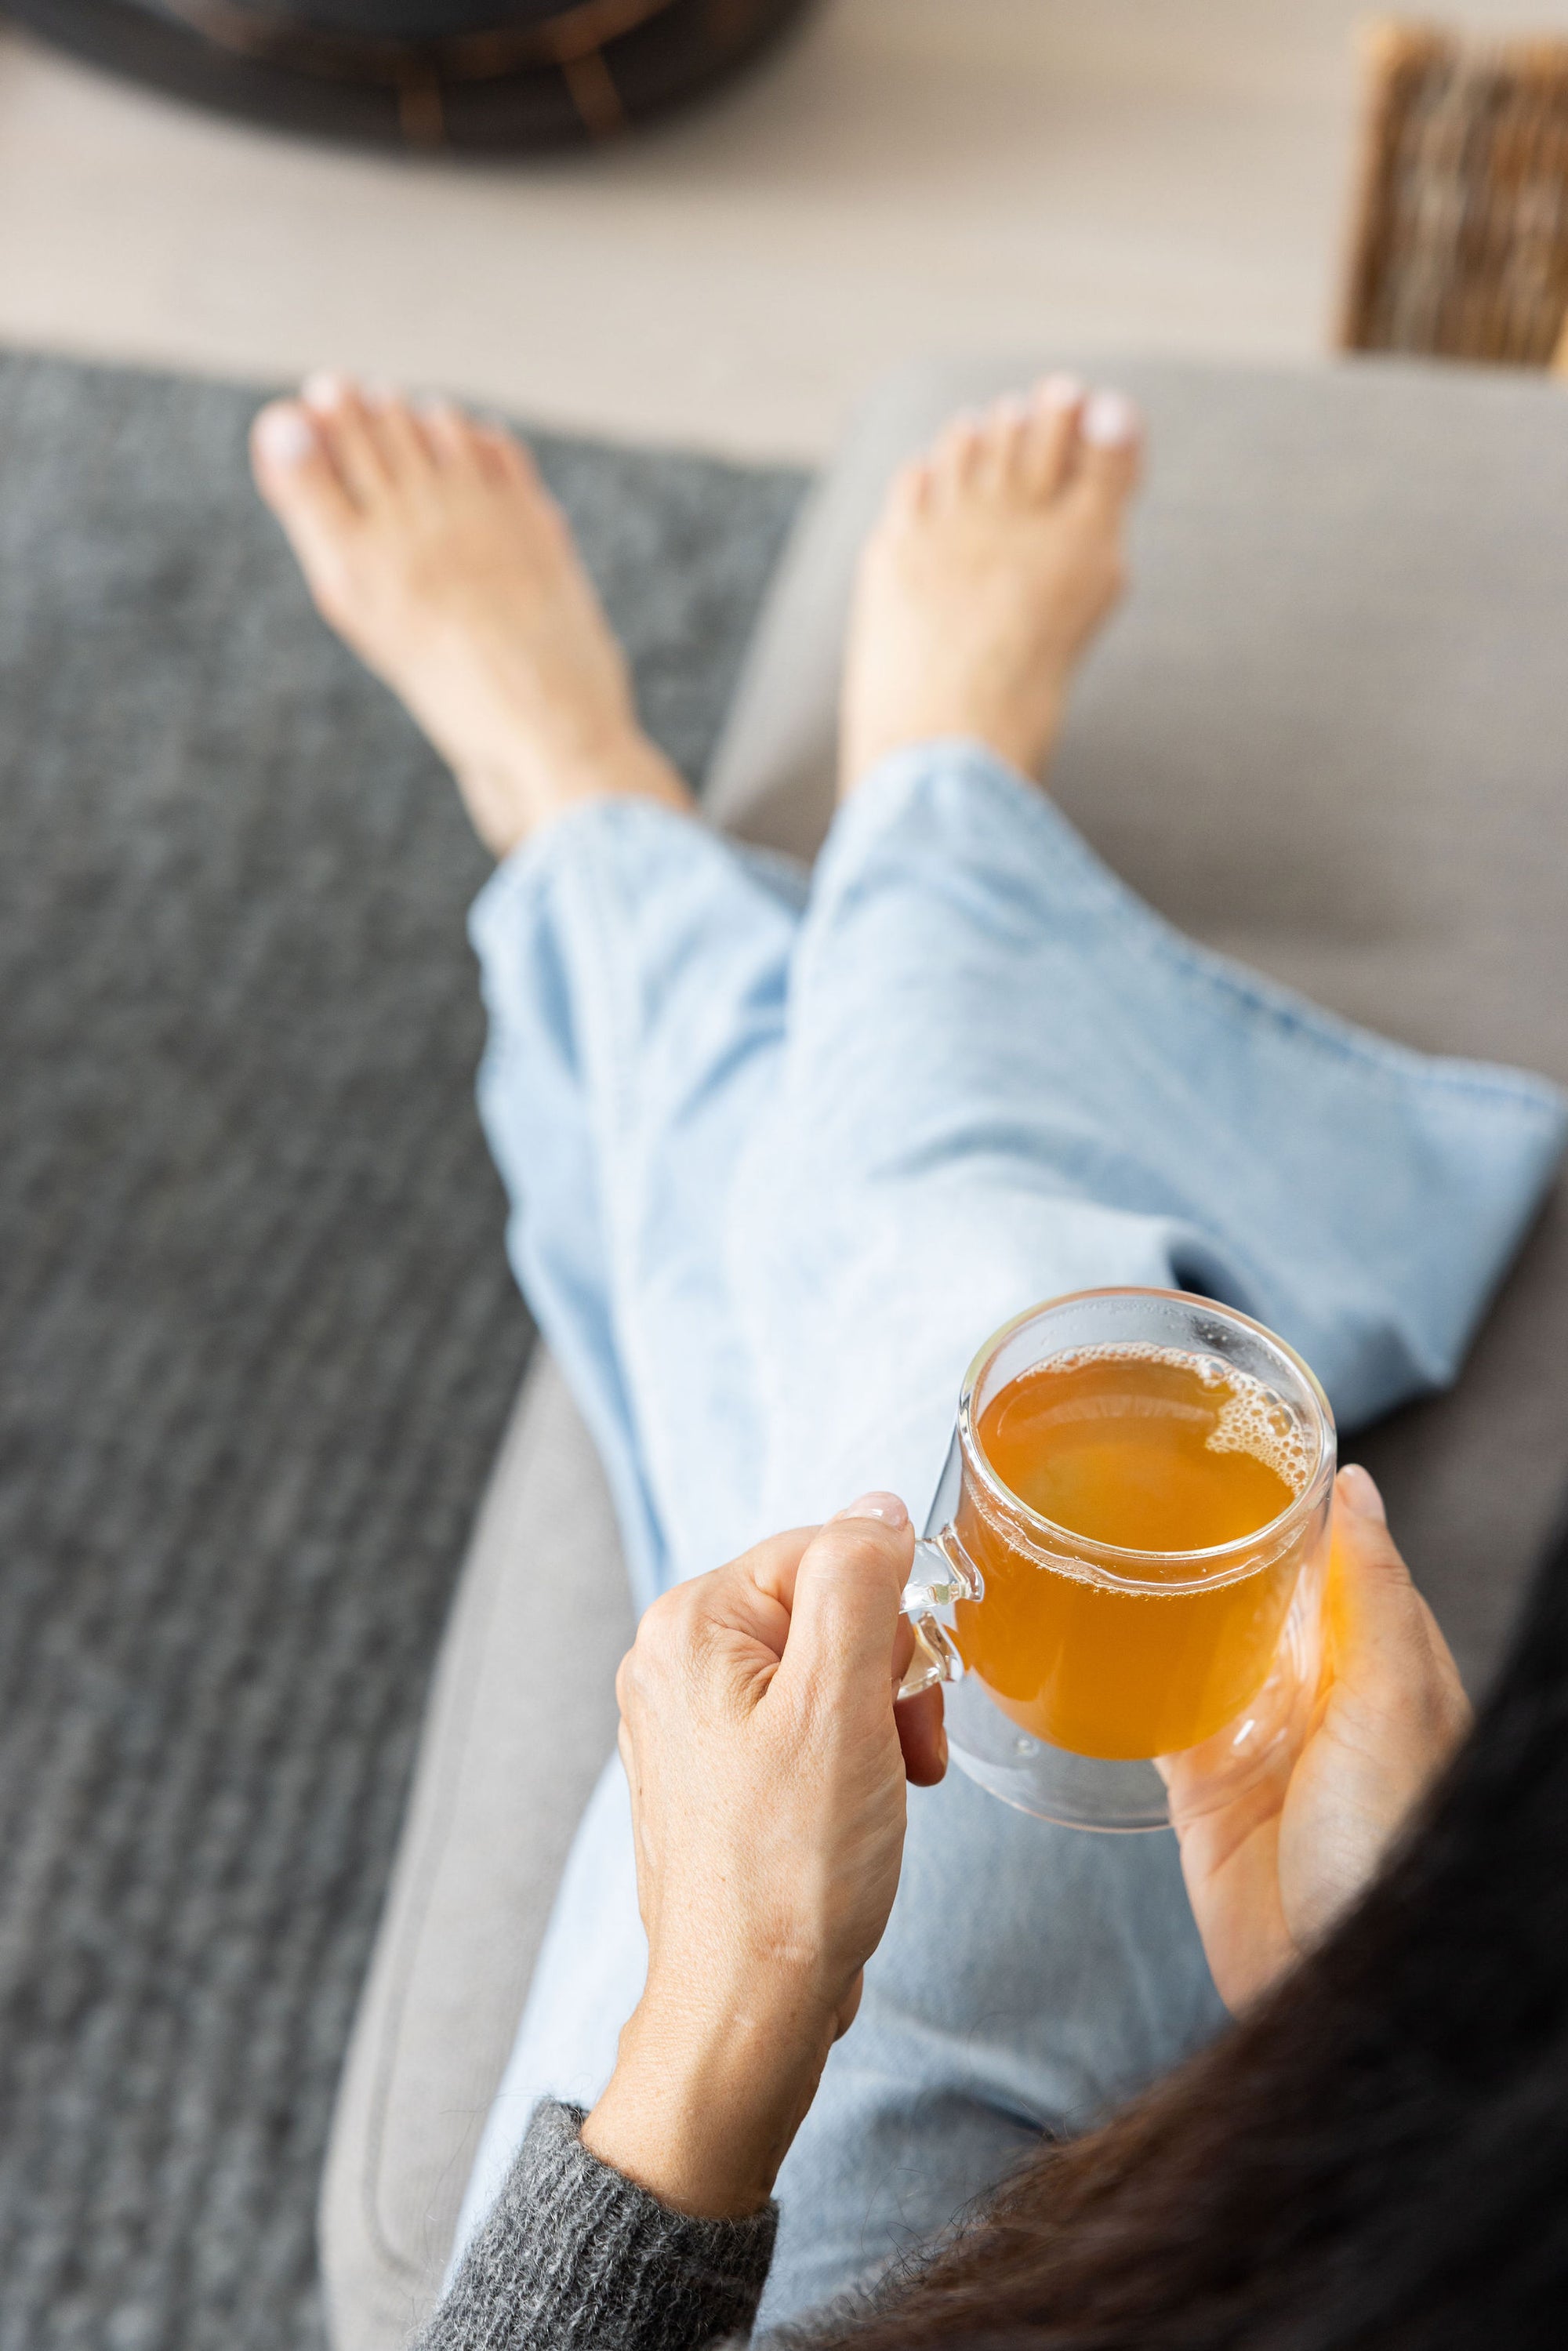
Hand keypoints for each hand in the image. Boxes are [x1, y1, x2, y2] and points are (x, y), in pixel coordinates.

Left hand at [581, 1495, 945, 2216]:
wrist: (746, 2012)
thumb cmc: (792, 1872)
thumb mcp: (842, 1705)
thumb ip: (858, 1584)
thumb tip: (878, 1509)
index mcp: (690, 1625)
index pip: (826, 1551)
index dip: (892, 1616)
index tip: (915, 1694)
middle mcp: (672, 1662)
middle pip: (823, 1607)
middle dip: (887, 1673)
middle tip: (907, 1754)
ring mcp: (688, 1722)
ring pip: (822, 1668)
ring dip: (877, 1720)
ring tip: (890, 1790)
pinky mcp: (713, 1775)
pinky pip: (802, 1724)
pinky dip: (849, 1757)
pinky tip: (860, 1811)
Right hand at [1165, 1464, 1470, 2011]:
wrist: (1331, 1982)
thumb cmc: (1389, 1847)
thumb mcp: (1393, 1701)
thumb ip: (1370, 1595)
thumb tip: (1357, 1489)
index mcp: (1386, 1670)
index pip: (1344, 1562)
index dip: (1300, 1506)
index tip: (1241, 1445)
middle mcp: (1325, 1699)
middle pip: (1266, 1597)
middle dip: (1220, 1545)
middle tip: (1153, 1476)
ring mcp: (1260, 1742)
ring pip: (1206, 1645)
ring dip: (1166, 1603)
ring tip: (1111, 1535)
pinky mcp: (1202, 1788)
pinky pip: (1158, 1712)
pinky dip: (1127, 1675)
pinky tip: (1090, 1633)